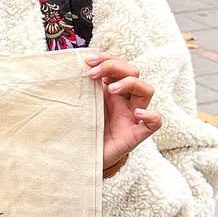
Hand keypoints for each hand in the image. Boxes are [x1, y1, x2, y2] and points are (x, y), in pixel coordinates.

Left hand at [86, 54, 161, 175]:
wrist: (82, 158)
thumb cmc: (80, 130)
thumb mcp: (77, 106)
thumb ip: (74, 90)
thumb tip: (62, 71)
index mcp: (110, 91)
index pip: (118, 65)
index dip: (106, 58)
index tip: (87, 61)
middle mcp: (124, 100)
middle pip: (133, 72)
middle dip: (113, 67)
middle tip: (92, 75)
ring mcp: (132, 116)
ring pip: (146, 90)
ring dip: (130, 84)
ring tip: (110, 89)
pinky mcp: (136, 135)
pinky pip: (155, 123)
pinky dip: (151, 115)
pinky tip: (137, 114)